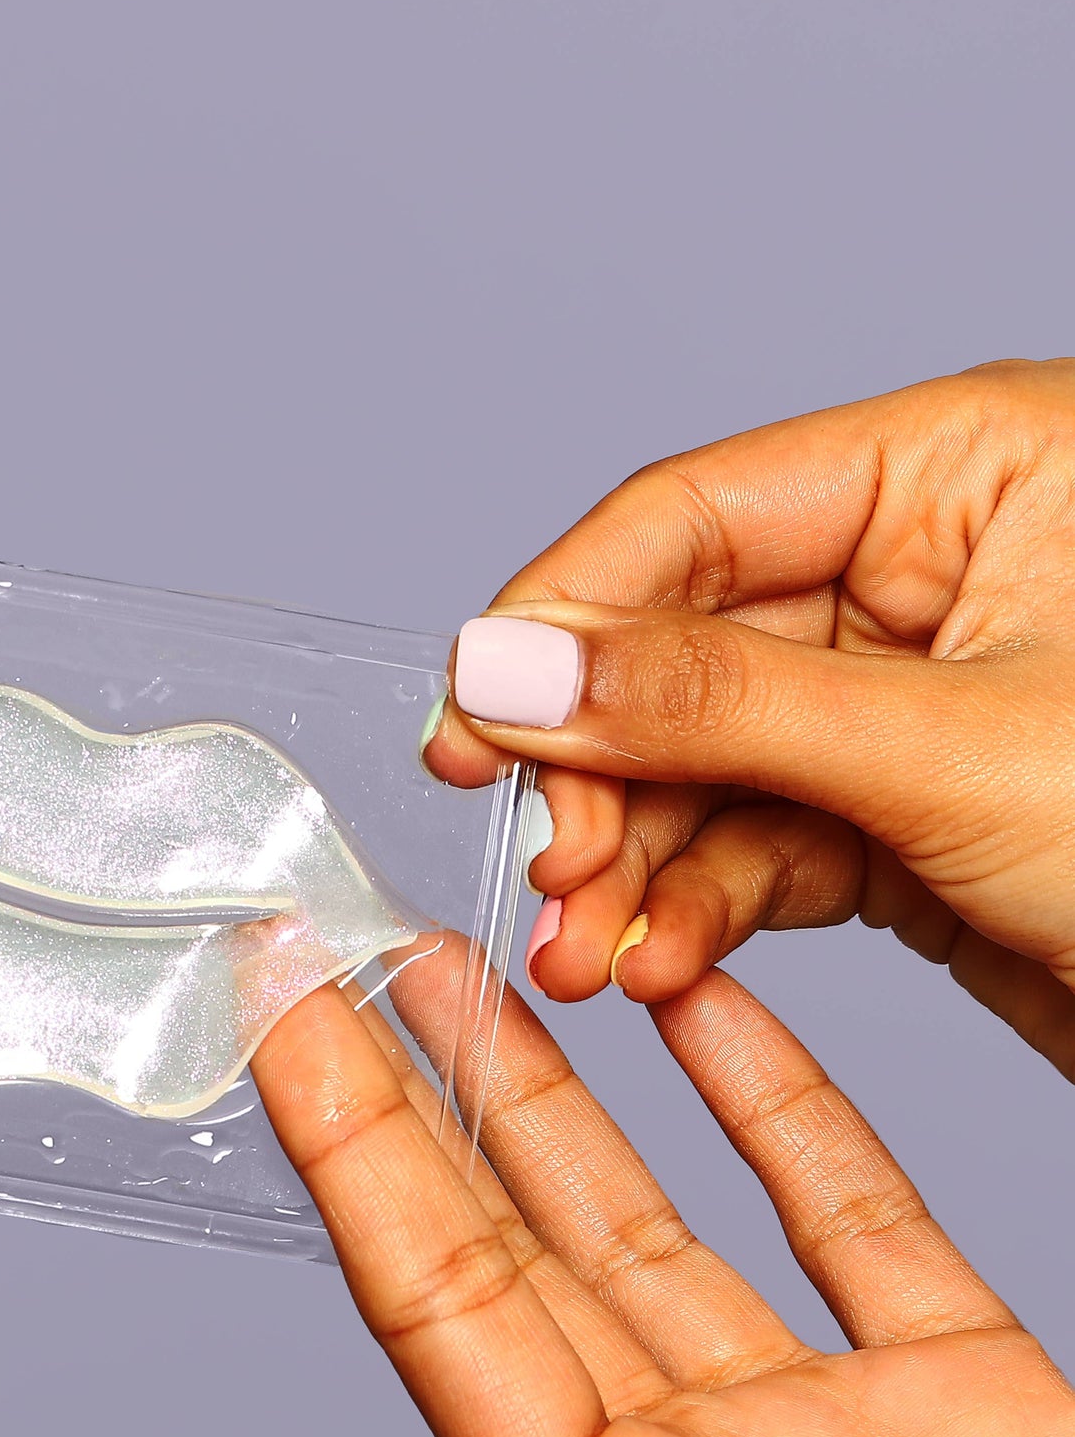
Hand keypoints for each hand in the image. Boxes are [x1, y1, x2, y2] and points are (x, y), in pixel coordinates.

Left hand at [256, 936, 1074, 1436]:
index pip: (439, 1307)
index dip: (351, 1150)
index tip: (282, 1015)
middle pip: (517, 1246)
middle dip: (425, 1096)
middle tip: (348, 957)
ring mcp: (822, 1434)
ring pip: (655, 1219)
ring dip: (560, 1092)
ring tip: (472, 969)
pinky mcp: (961, 1397)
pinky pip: (847, 1213)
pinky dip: (775, 1103)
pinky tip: (702, 1013)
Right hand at [425, 357, 1074, 1077]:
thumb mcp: (958, 748)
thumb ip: (715, 703)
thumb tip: (507, 664)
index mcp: (965, 470)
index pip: (694, 517)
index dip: (564, 621)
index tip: (471, 723)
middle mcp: (924, 573)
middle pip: (680, 655)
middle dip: (604, 779)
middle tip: (546, 873)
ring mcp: (907, 702)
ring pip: (707, 768)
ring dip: (636, 868)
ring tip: (591, 959)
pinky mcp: (906, 817)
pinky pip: (761, 846)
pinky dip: (701, 911)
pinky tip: (662, 966)